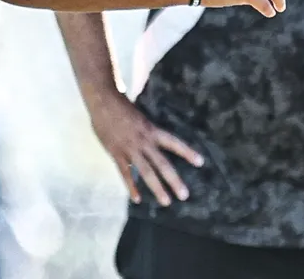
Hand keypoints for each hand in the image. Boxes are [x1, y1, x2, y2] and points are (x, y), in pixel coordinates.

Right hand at [86, 89, 204, 206]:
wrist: (102, 101)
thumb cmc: (121, 105)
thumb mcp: (140, 117)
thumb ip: (146, 131)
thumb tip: (152, 141)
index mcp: (151, 130)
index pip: (174, 143)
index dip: (187, 152)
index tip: (200, 162)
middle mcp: (144, 141)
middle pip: (162, 164)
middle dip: (174, 180)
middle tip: (184, 195)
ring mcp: (130, 149)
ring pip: (146, 172)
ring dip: (157, 188)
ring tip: (166, 201)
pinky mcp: (116, 153)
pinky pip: (125, 173)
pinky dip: (131, 187)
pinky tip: (137, 199)